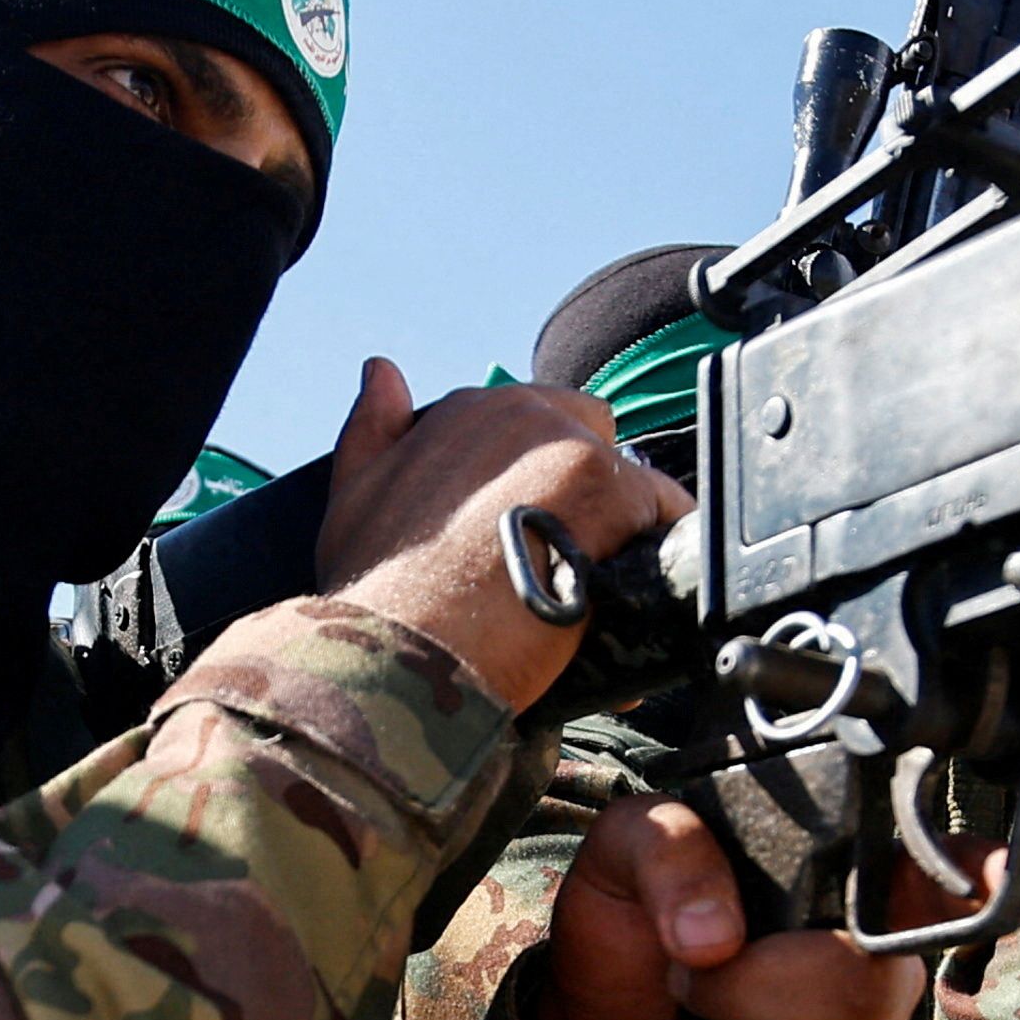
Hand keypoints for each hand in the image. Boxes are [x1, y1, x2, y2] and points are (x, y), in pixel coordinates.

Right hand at [317, 359, 691, 709]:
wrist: (405, 649)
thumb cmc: (376, 590)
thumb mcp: (352, 493)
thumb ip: (372, 426)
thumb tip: (380, 369)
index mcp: (467, 410)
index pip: (535, 422)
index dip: (542, 480)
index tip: (536, 526)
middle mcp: (522, 413)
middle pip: (594, 437)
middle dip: (591, 492)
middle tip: (569, 558)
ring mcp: (573, 449)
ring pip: (632, 479)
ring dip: (622, 529)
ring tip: (597, 590)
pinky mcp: (613, 493)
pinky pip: (667, 515)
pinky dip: (655, 557)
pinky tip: (629, 599)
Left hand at [536, 798, 1019, 1019]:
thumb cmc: (625, 930)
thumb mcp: (623, 854)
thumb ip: (668, 855)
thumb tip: (715, 936)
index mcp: (843, 885)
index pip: (953, 876)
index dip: (1007, 883)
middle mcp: (876, 972)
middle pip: (875, 993)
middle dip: (754, 994)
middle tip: (688, 983)